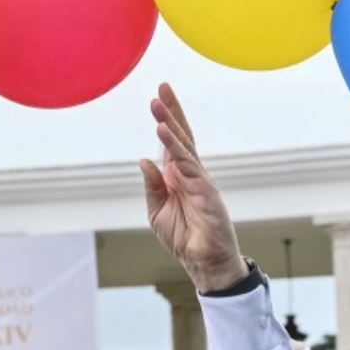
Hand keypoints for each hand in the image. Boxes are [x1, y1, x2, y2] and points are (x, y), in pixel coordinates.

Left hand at [138, 84, 244, 293]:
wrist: (203, 261)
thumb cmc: (183, 239)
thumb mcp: (157, 211)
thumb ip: (151, 186)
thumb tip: (144, 160)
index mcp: (177, 176)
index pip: (172, 141)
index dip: (166, 118)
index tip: (157, 97)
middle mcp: (189, 173)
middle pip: (180, 134)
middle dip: (170, 110)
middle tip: (161, 87)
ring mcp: (199, 178)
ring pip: (183, 144)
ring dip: (169, 122)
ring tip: (156, 103)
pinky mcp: (205, 188)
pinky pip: (187, 162)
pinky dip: (174, 146)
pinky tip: (163, 131)